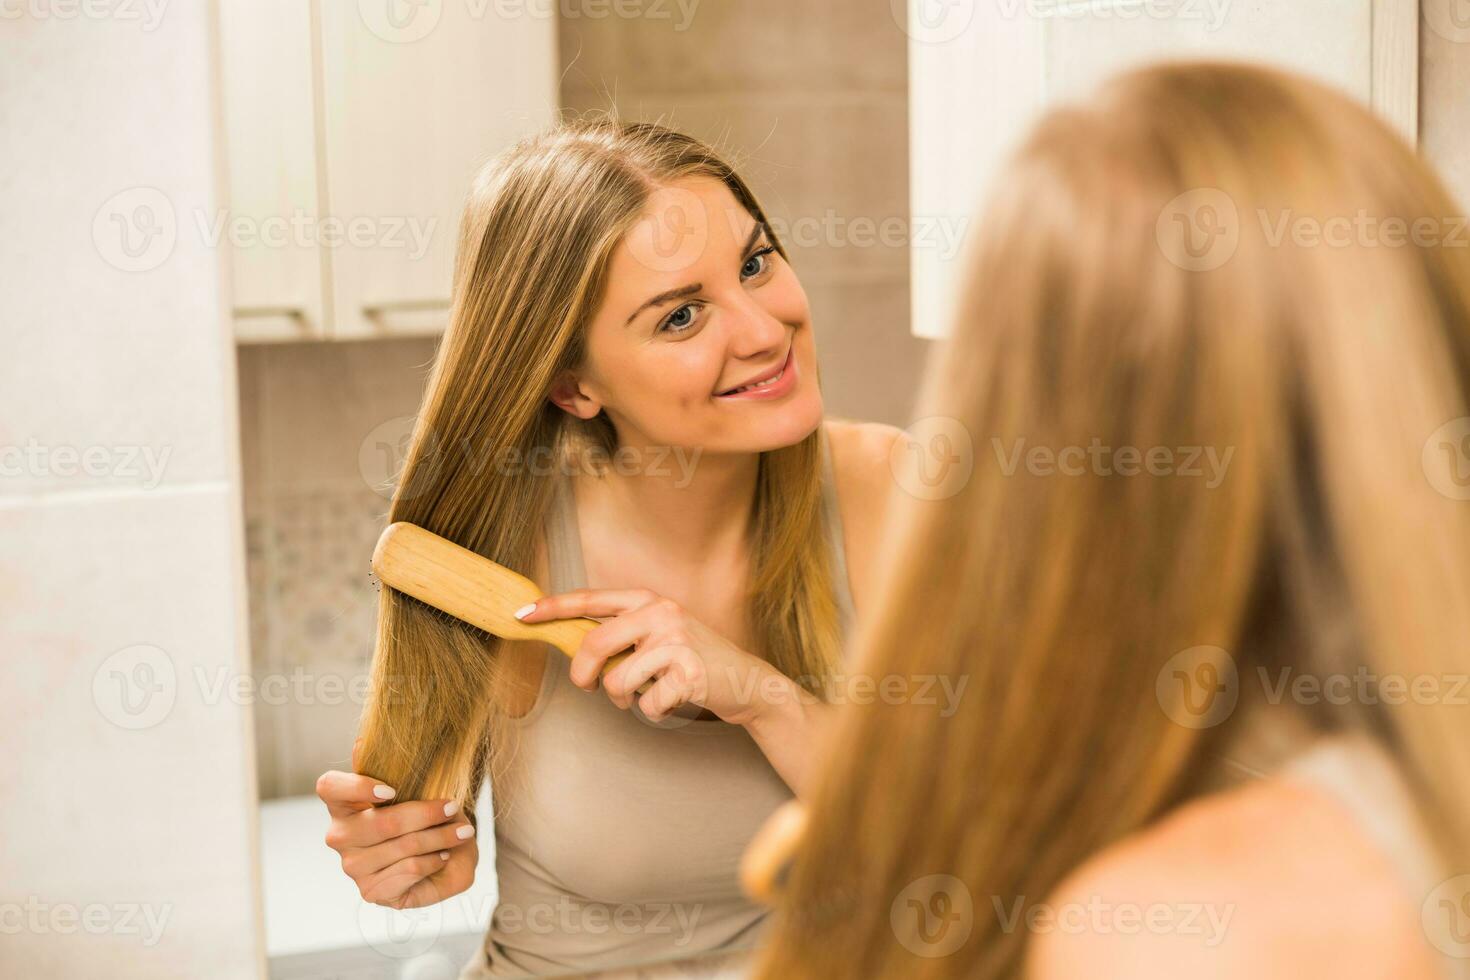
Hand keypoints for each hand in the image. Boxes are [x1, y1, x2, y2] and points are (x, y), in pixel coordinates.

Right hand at [315, 739, 477, 908]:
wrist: (445, 851)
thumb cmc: (425, 813)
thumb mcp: (416, 784)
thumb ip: (389, 765)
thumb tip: (362, 742)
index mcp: (341, 803)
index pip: (330, 787)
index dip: (358, 787)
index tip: (392, 790)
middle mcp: (340, 836)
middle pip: (382, 823)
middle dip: (427, 814)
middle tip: (454, 807)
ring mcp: (352, 867)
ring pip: (402, 847)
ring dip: (440, 838)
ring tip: (462, 832)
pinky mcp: (371, 892)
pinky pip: (408, 871)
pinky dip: (433, 860)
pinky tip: (443, 855)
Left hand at [516, 588, 780, 725]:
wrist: (747, 681)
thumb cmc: (692, 661)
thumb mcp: (659, 636)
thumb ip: (622, 635)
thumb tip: (573, 647)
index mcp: (648, 600)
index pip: (591, 599)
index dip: (553, 607)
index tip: (520, 614)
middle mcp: (661, 613)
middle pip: (594, 645)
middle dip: (583, 675)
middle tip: (588, 686)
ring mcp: (676, 642)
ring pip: (617, 682)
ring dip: (627, 700)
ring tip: (648, 693)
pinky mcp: (689, 672)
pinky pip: (646, 705)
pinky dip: (655, 712)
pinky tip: (674, 700)